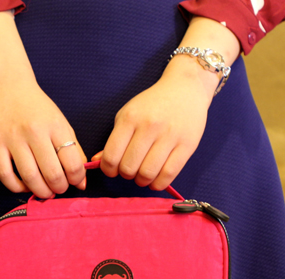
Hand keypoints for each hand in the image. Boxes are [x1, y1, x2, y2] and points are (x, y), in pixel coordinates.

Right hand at [0, 79, 86, 197]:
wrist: (8, 86)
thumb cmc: (38, 109)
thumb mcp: (62, 124)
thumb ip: (74, 152)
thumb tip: (81, 183)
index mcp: (55, 126)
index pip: (72, 163)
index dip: (77, 179)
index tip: (75, 182)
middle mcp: (34, 132)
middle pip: (52, 174)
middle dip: (59, 188)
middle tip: (59, 188)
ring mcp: (13, 139)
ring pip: (30, 178)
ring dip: (41, 192)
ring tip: (45, 191)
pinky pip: (5, 176)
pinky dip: (17, 187)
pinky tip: (25, 186)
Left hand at [97, 16, 239, 190]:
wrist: (185, 89)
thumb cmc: (152, 105)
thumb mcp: (128, 115)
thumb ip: (113, 140)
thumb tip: (97, 163)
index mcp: (130, 118)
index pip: (111, 157)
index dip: (109, 170)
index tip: (113, 170)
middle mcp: (149, 126)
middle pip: (129, 168)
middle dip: (126, 175)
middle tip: (131, 170)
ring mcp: (170, 136)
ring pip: (147, 174)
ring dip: (142, 181)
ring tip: (143, 175)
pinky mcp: (187, 145)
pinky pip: (168, 175)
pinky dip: (158, 184)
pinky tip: (156, 179)